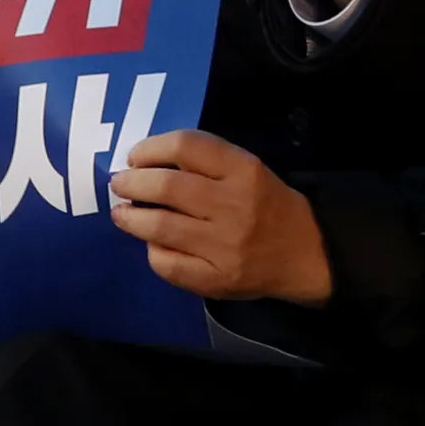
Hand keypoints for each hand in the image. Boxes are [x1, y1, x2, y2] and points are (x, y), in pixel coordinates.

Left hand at [107, 129, 337, 302]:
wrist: (305, 254)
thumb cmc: (268, 205)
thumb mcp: (248, 171)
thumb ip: (205, 163)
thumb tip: (145, 163)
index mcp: (245, 171)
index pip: (186, 147)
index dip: (150, 148)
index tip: (135, 157)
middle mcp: (234, 205)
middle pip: (166, 186)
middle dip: (131, 182)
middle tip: (120, 184)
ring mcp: (224, 245)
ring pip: (159, 226)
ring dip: (130, 217)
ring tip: (122, 213)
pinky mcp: (216, 279)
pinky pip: (167, 263)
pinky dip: (152, 251)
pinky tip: (152, 244)